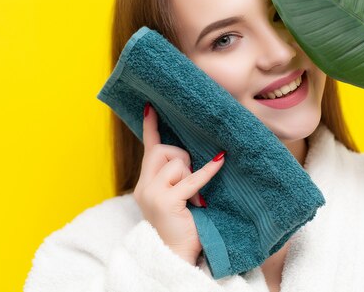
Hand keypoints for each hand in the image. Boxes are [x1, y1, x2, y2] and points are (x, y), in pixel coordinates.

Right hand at [133, 102, 225, 264]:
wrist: (174, 256)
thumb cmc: (181, 226)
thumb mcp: (174, 197)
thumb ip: (176, 176)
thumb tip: (188, 155)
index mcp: (145, 183)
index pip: (148, 148)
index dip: (150, 127)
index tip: (151, 107)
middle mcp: (144, 186)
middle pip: (163, 150)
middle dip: (182, 158)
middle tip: (191, 180)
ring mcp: (152, 193)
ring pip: (176, 162)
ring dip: (191, 174)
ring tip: (194, 199)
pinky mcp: (166, 201)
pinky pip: (190, 178)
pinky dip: (206, 172)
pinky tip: (219, 163)